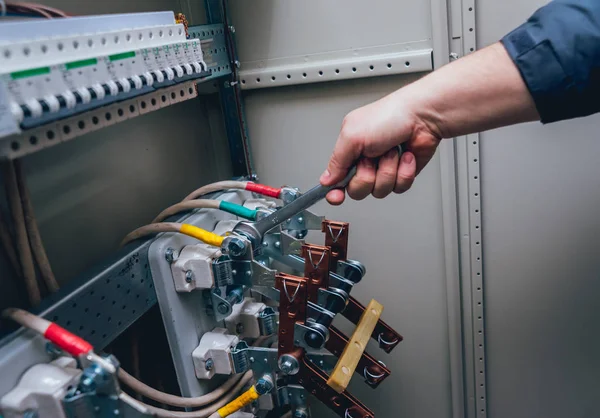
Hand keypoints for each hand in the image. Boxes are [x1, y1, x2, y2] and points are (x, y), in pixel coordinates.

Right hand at [320, 89, 442, 204]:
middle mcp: (365, 160)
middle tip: (372, 158)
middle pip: (357, 190)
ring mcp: (384, 168)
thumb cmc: (390, 116)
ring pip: (379, 190)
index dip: (335, 191)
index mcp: (349, 149)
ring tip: (392, 151)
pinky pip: (398, 187)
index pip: (336, 178)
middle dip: (366, 176)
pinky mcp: (402, 174)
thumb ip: (336, 161)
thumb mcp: (352, 136)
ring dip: (387, 171)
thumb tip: (326, 180)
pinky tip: (405, 156)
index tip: (336, 197)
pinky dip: (404, 172)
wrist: (423, 117)